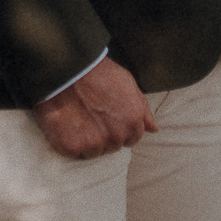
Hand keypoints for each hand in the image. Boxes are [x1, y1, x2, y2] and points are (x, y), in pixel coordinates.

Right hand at [30, 57, 156, 158]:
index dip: (119, 127)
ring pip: (94, 152)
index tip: (106, 117)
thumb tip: (154, 129)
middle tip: (90, 115)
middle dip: (104, 135)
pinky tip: (67, 124)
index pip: (132, 139)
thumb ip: (143, 109)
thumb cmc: (97, 72)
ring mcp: (94, 143)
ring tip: (77, 118)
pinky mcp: (72, 147)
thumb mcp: (127, 83)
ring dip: (87, 140)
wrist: (67, 68)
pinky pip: (75, 153)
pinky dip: (70, 142)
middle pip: (113, 146)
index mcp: (132, 121)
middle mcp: (117, 136)